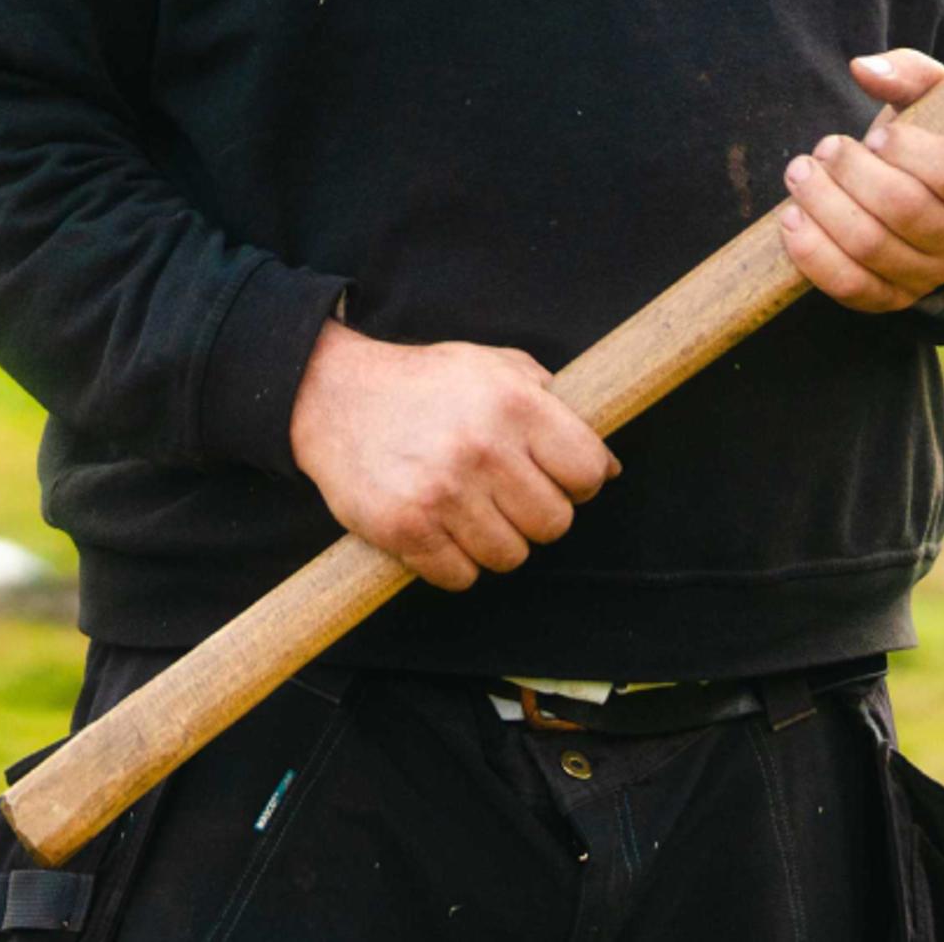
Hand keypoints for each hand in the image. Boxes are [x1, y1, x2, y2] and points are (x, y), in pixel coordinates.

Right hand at [287, 320, 617, 589]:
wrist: (334, 394)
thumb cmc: (428, 383)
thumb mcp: (498, 367)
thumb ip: (558, 407)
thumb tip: (609, 468)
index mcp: (516, 404)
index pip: (589, 472)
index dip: (582, 483)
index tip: (561, 479)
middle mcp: (483, 449)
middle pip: (554, 523)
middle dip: (539, 516)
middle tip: (511, 498)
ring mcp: (442, 492)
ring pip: (510, 556)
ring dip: (499, 543)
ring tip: (475, 513)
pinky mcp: (403, 528)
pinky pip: (459, 577)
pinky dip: (456, 565)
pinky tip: (443, 532)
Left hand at [778, 50, 943, 314]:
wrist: (931, 203)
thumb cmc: (932, 143)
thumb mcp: (934, 102)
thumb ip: (908, 73)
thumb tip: (864, 68)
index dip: (910, 151)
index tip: (877, 134)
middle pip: (904, 210)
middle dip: (851, 172)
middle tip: (826, 147)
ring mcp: (932, 277)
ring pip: (870, 247)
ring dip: (822, 205)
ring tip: (801, 173)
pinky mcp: (892, 299)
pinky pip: (849, 286)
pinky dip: (812, 253)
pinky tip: (792, 219)